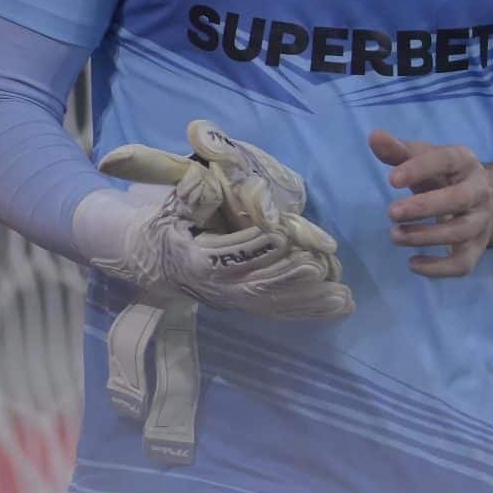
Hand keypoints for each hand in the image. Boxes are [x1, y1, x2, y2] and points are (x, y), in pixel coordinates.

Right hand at [87, 173, 353, 319]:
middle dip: (291, 278)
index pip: (230, 255)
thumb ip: (190, 197)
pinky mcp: (244, 305)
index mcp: (198, 260)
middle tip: (321, 269)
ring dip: (309, 301)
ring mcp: (232, 300)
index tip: (283, 236)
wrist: (149, 259)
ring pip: (274, 303)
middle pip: (257, 285)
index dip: (256, 246)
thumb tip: (203, 182)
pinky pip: (278, 310)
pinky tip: (338, 307)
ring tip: (343, 298)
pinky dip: (308, 310)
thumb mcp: (171, 207)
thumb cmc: (166, 225)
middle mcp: (217, 287)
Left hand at [369, 129, 492, 277]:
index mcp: (465, 162)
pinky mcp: (477, 248)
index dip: (420, 168)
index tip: (391, 180)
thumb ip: (399, 151)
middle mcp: (480, 190)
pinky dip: (438, 269)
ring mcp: (481, 221)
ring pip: (460, 232)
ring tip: (395, 235)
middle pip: (459, 199)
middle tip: (391, 212)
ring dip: (425, 237)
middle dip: (425, 207)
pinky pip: (463, 264)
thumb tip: (374, 137)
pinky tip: (412, 264)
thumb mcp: (424, 159)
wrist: (483, 199)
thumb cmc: (444, 176)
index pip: (447, 160)